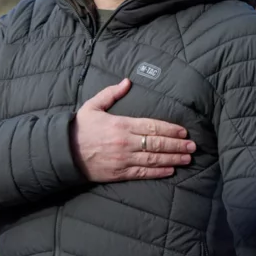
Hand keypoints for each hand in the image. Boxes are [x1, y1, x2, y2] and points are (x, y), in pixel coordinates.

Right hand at [70, 78, 195, 181]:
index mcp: (121, 124)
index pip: (152, 126)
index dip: (170, 129)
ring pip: (153, 159)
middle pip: (156, 144)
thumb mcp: (93, 105)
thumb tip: (127, 81)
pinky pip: (142, 173)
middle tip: (193, 146)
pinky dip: (157, 172)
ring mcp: (123, 159)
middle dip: (177, 145)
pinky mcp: (118, 173)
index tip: (184, 131)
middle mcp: (125, 142)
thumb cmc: (79, 127)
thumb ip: (112, 93)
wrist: (62, 152)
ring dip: (172, 159)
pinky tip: (170, 171)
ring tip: (187, 158)